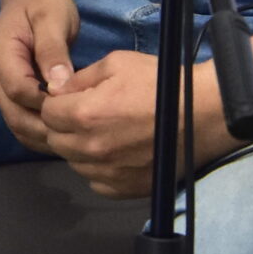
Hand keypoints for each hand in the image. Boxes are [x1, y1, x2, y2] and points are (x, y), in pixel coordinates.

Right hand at [0, 0, 77, 154]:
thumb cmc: (44, 4)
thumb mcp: (52, 18)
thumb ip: (53, 50)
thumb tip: (59, 86)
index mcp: (1, 53)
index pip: (18, 91)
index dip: (46, 104)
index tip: (77, 106)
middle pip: (14, 114)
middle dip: (45, 128)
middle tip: (80, 133)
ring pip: (15, 123)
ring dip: (42, 136)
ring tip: (74, 137)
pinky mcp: (9, 94)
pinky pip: (20, 121)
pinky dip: (39, 132)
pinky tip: (64, 132)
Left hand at [38, 50, 247, 196]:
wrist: (206, 113)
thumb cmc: (161, 83)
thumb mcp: (116, 63)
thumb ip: (80, 79)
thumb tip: (57, 90)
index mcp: (84, 116)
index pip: (46, 113)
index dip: (56, 103)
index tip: (70, 98)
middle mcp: (92, 149)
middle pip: (55, 141)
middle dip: (63, 126)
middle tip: (85, 115)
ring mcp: (109, 174)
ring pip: (74, 163)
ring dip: (80, 149)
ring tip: (103, 133)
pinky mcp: (127, 190)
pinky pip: (96, 182)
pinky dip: (99, 170)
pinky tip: (116, 153)